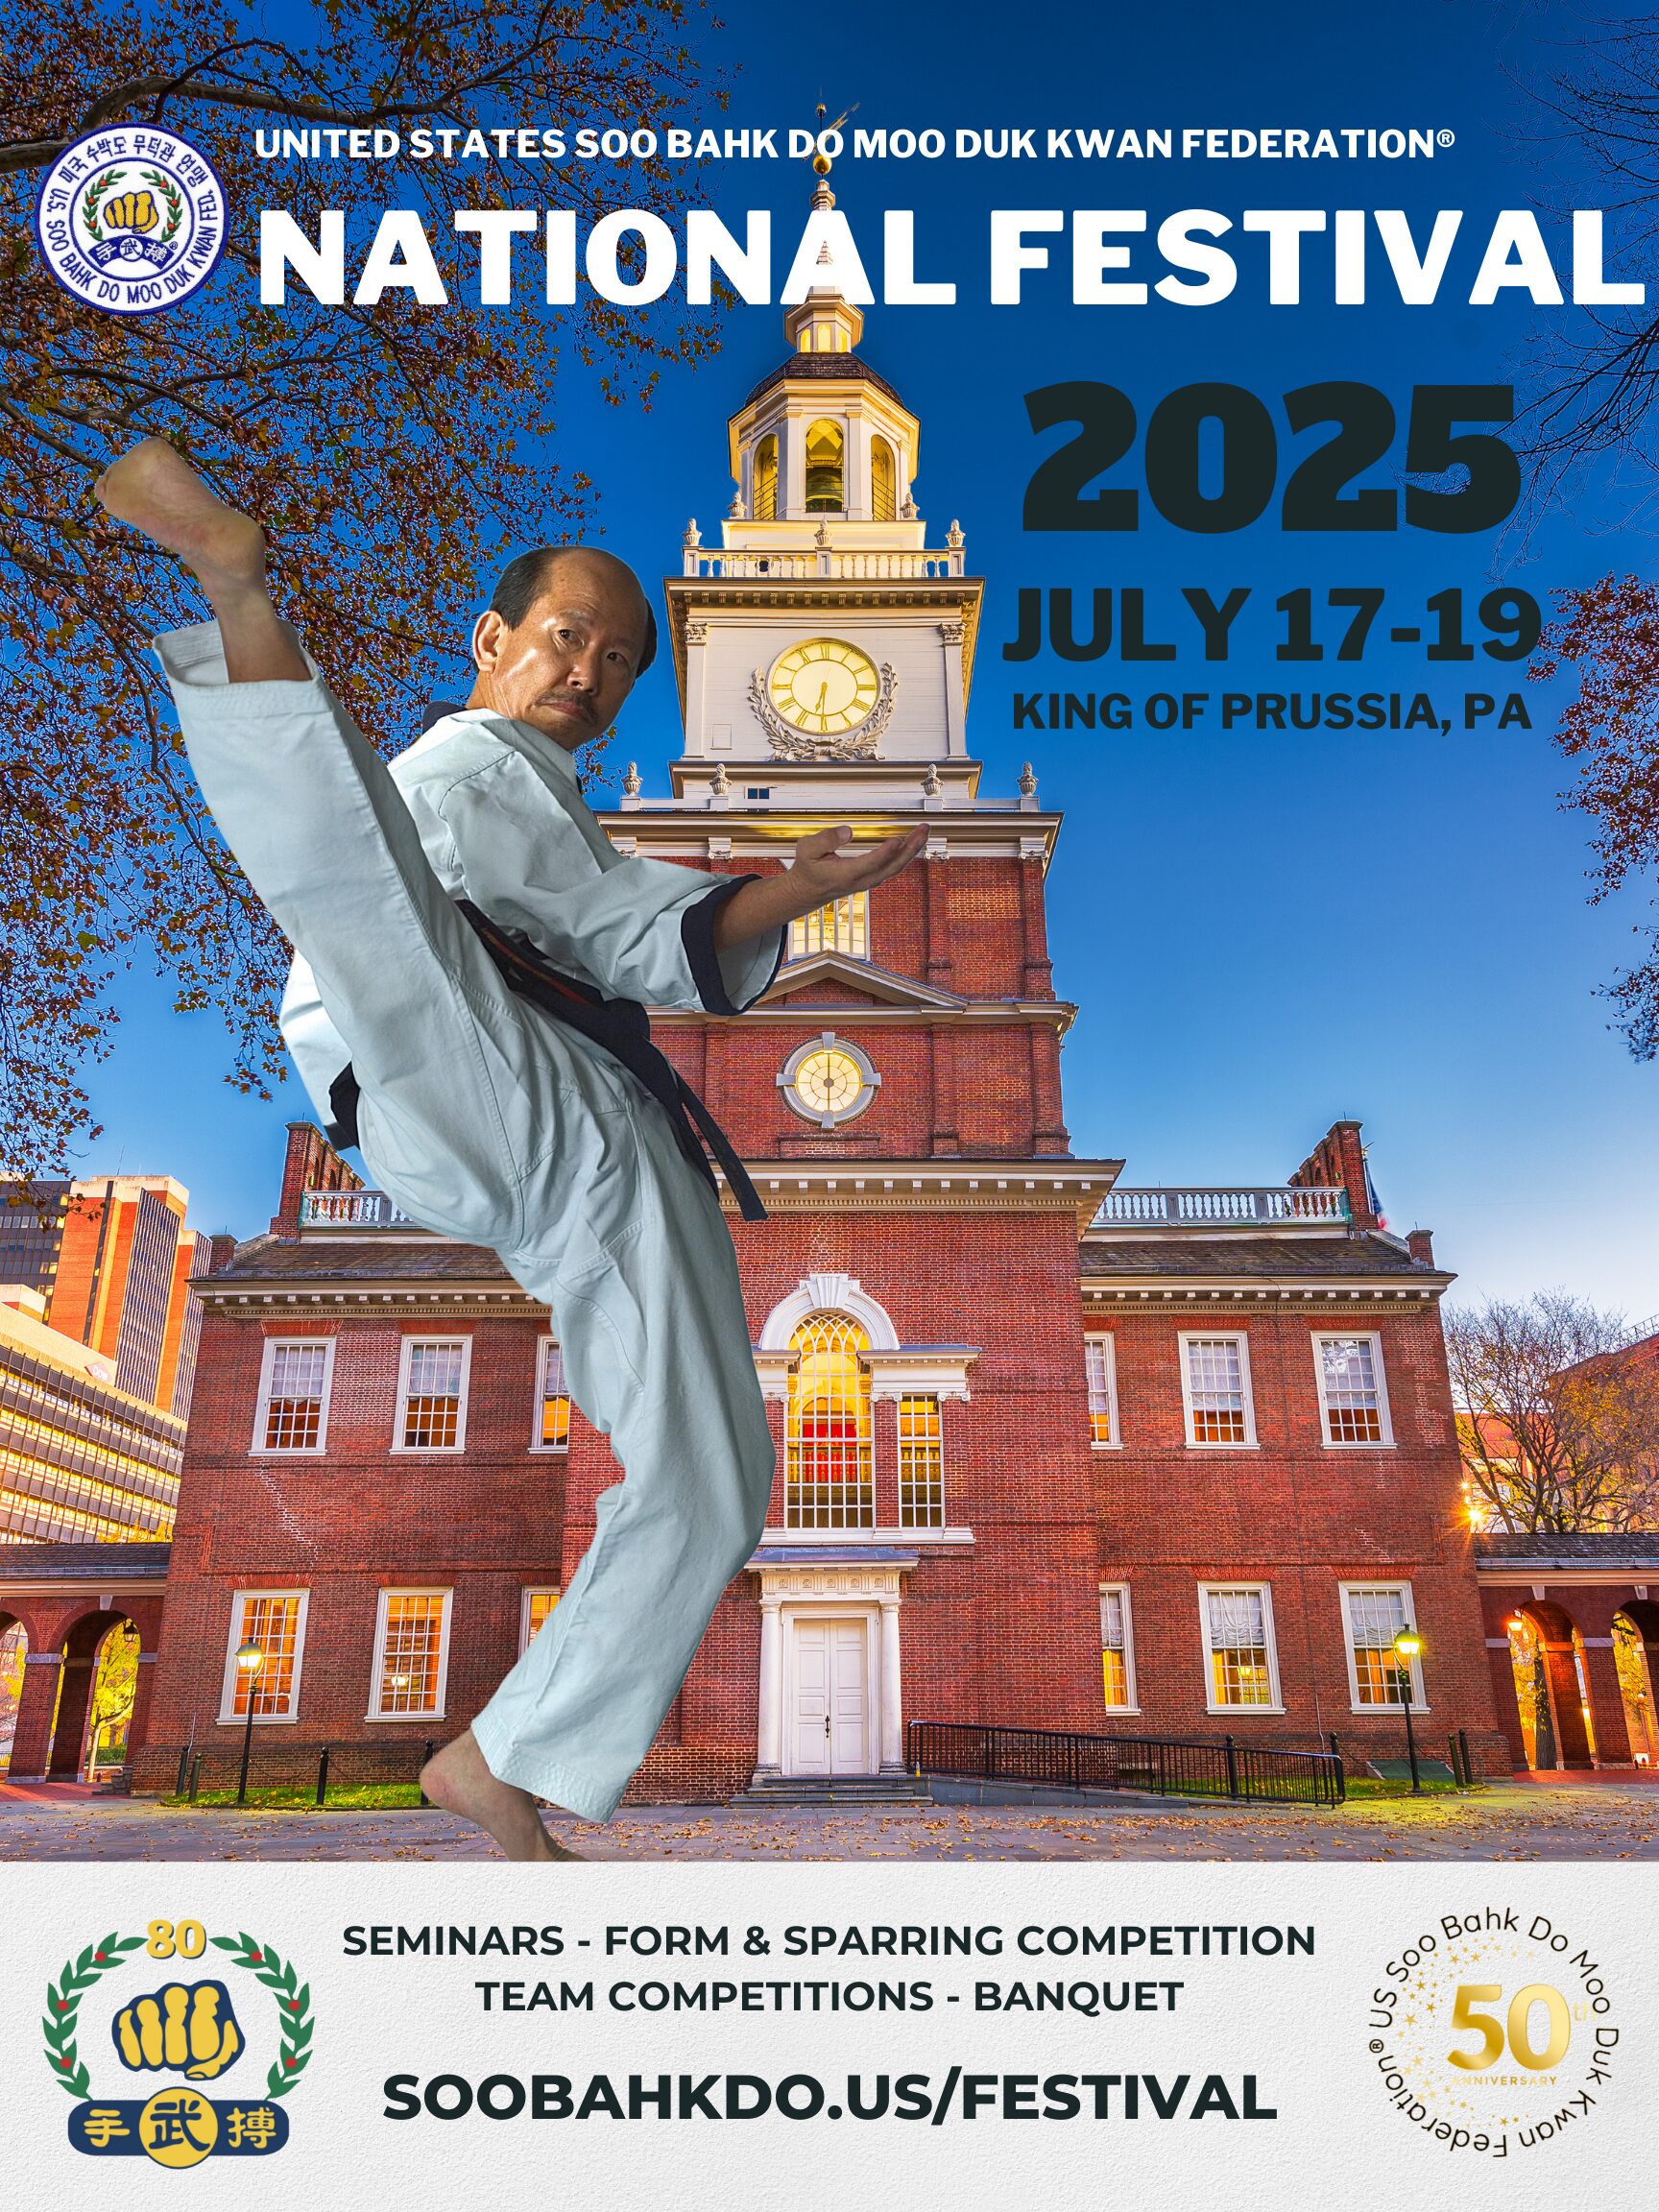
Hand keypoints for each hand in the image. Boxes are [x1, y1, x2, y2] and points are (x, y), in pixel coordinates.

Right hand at [711, 822, 928, 950]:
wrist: (807, 891)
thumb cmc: (807, 869)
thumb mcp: (806, 849)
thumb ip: (825, 839)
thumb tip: (848, 832)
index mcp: (845, 874)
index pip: (870, 863)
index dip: (885, 852)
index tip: (897, 839)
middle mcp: (861, 880)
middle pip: (892, 866)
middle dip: (911, 847)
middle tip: (924, 829)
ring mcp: (869, 881)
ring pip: (896, 867)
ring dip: (912, 849)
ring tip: (923, 831)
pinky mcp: (872, 878)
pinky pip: (893, 867)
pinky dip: (905, 854)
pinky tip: (912, 842)